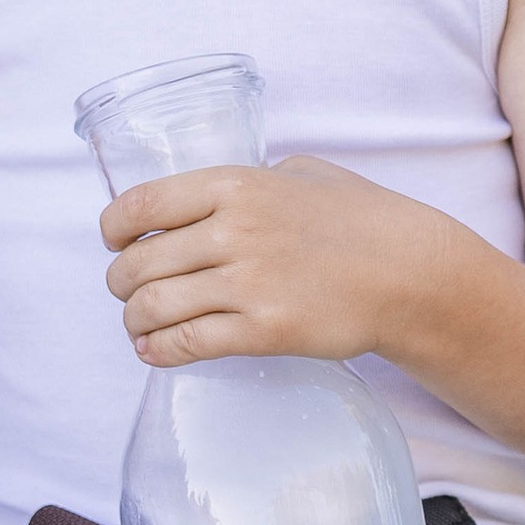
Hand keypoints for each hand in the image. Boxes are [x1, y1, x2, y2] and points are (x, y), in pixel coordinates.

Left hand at [99, 157, 452, 368]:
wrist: (411, 273)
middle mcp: (234, 230)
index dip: (113, 229)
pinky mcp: (264, 330)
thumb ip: (250, 180)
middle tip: (128, 290)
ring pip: (154, 307)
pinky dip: (158, 351)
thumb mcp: (302, 173)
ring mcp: (249, 283)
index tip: (114, 242)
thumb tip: (208, 199)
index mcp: (236, 184)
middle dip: (121, 282)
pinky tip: (154, 351)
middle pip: (138, 263)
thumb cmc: (360, 219)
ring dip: (135, 319)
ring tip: (140, 323)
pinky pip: (187, 344)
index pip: (140, 206)